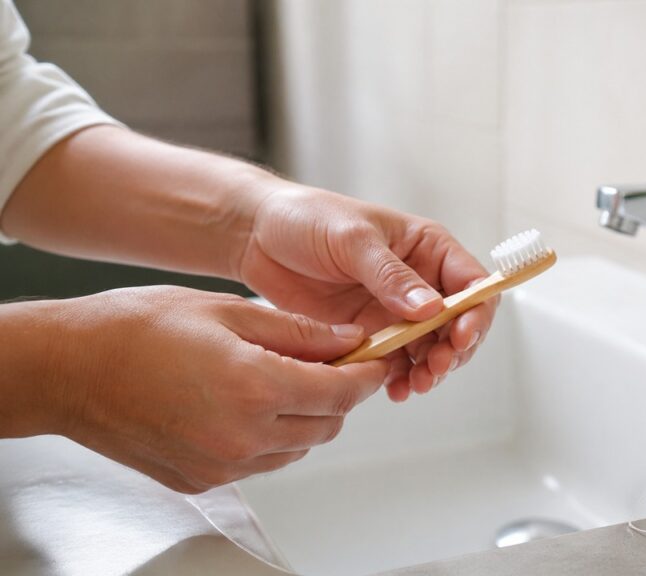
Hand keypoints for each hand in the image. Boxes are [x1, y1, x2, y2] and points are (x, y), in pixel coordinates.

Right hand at [41, 286, 385, 492]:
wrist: (69, 368)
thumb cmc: (137, 329)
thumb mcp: (230, 311)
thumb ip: (300, 331)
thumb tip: (349, 338)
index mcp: (255, 388)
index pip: (341, 391)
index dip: (366, 374)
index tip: (376, 360)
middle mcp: (243, 437)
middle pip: (326, 424)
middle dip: (338, 394)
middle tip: (329, 361)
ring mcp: (221, 465)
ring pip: (297, 447)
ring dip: (305, 416)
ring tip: (280, 377)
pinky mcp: (202, 480)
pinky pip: (261, 462)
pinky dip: (270, 437)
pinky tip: (248, 403)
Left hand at [237, 186, 497, 400]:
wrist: (257, 235)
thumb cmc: (307, 218)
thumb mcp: (352, 240)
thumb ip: (391, 275)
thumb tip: (431, 308)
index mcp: (427, 247)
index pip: (472, 282)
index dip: (475, 313)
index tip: (460, 337)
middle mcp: (419, 281)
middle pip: (457, 324)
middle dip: (453, 351)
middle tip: (433, 369)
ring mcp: (395, 311)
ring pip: (430, 349)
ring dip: (430, 370)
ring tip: (415, 386)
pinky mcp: (370, 333)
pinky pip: (397, 362)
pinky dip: (401, 378)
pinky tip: (395, 389)